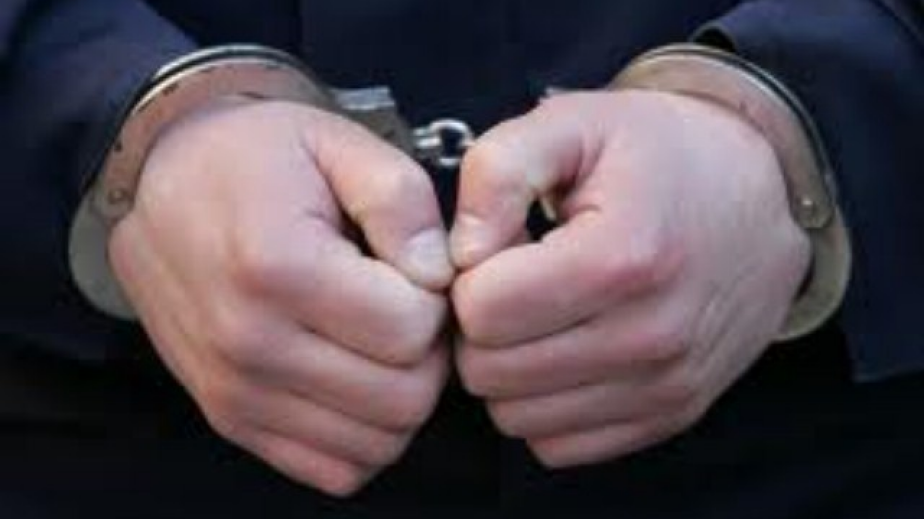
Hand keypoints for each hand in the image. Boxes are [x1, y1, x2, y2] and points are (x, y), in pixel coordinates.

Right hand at [110, 100, 452, 495]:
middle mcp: (249, 343)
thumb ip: (402, 202)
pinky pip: (332, 469)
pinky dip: (363, 436)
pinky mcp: (230, 418)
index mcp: (279, 266)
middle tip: (407, 308)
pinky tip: (356, 381)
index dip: (437, 300)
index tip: (412, 269)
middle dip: (428, 355)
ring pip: (375, 445)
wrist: (160, 181)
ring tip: (379, 340)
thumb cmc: (257, 156)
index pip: (412, 331)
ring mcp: (234, 392)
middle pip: (402, 400)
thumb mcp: (337, 141)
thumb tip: (439, 277)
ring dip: (401, 398)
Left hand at [451, 91, 809, 467]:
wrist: (762, 195)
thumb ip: (497, 172)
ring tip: (541, 314)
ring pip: (516, 417)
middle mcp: (651, 336)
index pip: (482, 312)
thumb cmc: (658, 155)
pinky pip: (560, 445)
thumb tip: (459, 256)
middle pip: (491, 372)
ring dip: (508, 370)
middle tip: (514, 283)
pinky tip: (565, 351)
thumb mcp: (573, 122)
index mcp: (622, 258)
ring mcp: (666, 386)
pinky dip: (544, 405)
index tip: (502, 249)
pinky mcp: (671, 414)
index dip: (471, 276)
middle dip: (482, 326)